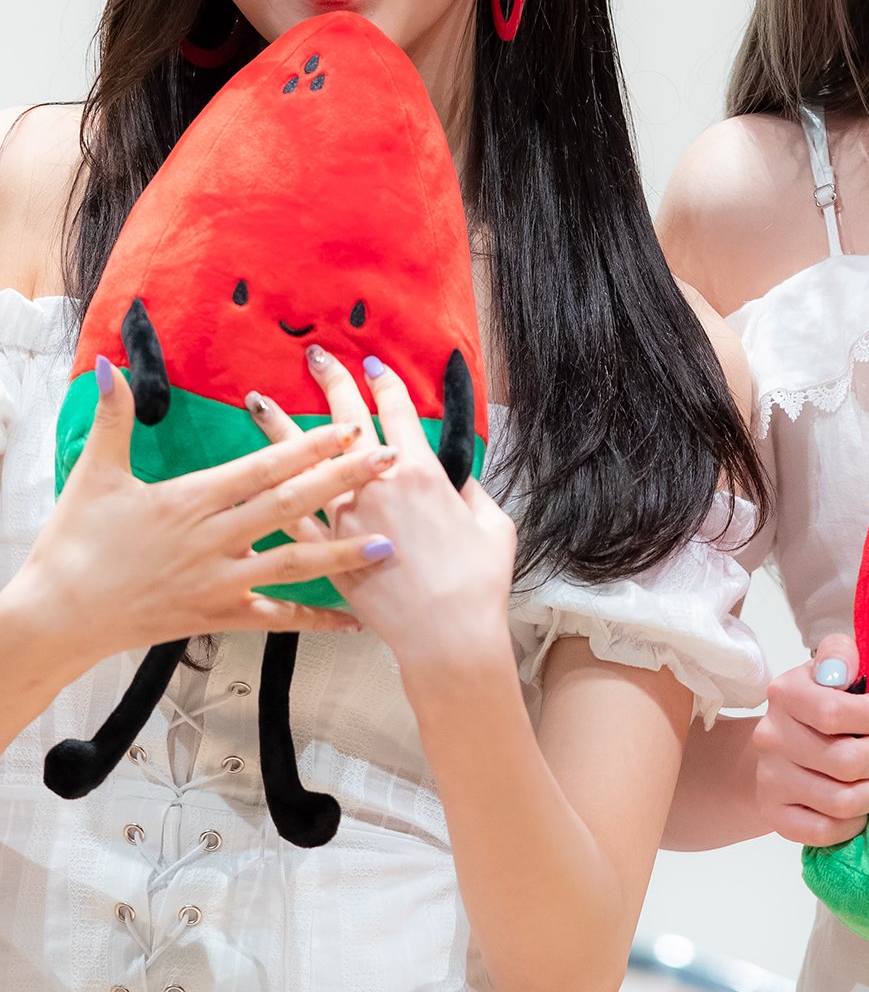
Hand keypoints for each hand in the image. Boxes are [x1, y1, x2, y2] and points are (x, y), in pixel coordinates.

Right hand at [14, 357, 398, 667]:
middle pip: (289, 508)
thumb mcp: (95, 475)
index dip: (307, 448)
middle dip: (343, 484)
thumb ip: (112, 419)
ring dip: (343, 555)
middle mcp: (212, 541)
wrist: (60, 615)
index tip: (348, 429)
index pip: (260, 469)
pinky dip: (316, 620)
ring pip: (293, 567)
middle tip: (389, 463)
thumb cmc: (76, 543)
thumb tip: (112, 365)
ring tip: (388, 544)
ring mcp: (219, 583)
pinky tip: (353, 619)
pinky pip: (276, 619)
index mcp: (189, 501)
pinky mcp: (219, 617)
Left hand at [249, 344, 516, 681]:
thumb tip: (458, 480)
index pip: (398, 412)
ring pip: (305, 462)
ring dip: (280, 429)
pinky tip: (251, 475)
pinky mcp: (326, 553)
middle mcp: (376, 486)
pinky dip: (273, 494)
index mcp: (420, 472)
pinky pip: (294, 517)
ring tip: (256, 400)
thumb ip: (472, 493)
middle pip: (347, 421)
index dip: (385, 384)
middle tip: (316, 356)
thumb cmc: (478, 583)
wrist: (447, 635)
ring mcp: (346, 518)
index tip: (373, 366)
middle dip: (332, 382)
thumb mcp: (493, 525)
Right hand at [753, 630, 868, 845]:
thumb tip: (845, 670)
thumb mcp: (830, 668)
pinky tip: (859, 808)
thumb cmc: (821, 705)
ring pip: (842, 802)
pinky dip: (853, 824)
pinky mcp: (775, 814)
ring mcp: (770, 779)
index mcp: (785, 694)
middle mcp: (771, 737)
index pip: (833, 712)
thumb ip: (840, 654)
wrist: (781, 749)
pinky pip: (825, 832)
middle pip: (846, 762)